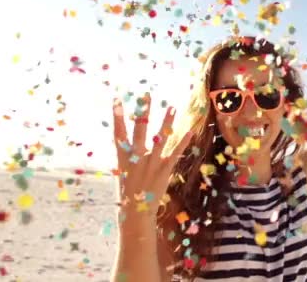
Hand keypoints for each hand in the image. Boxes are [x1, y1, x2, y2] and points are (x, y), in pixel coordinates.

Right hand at [112, 92, 192, 223]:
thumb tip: (127, 145)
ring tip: (172, 107)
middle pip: (140, 129)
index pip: (119, 133)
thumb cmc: (128, 192)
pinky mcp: (164, 170)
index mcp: (124, 158)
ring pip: (160, 137)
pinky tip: (189, 131)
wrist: (137, 212)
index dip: (117, 116)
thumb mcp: (124, 172)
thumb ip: (128, 158)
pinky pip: (175, 153)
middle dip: (143, 111)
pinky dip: (183, 142)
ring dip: (167, 121)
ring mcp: (151, 163)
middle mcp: (137, 157)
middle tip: (146, 95)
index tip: (116, 100)